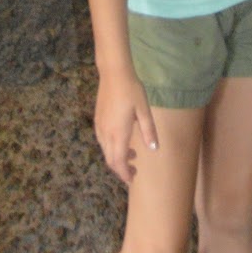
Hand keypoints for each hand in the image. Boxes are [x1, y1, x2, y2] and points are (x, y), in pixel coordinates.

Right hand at [94, 68, 158, 185]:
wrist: (113, 73)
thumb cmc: (131, 90)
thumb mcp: (144, 110)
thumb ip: (148, 131)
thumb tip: (153, 149)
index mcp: (118, 134)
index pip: (119, 162)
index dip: (125, 174)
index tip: (132, 179)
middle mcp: (106, 134)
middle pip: (111, 160)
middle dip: (121, 169)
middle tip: (133, 171)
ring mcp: (100, 127)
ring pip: (106, 151)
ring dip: (117, 158)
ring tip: (132, 155)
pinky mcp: (97, 120)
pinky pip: (103, 141)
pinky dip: (111, 148)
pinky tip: (122, 140)